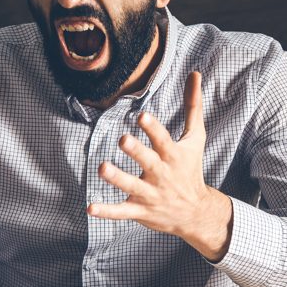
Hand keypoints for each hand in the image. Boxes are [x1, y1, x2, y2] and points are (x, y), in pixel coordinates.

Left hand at [88, 71, 232, 260]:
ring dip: (116, 178)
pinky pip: (121, 212)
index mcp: (173, 155)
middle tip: (123, 139)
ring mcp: (150, 193)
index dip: (152, 128)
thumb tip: (195, 73)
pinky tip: (90, 207)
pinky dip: (106, 211)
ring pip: (131, 186)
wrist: (196, 213)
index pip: (162, 140)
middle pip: (147, 161)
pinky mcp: (140, 210)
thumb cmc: (191, 169)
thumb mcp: (196, 138)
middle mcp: (161, 174)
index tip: (141, 116)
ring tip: (101, 167)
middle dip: (136, 151)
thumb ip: (192, 106)